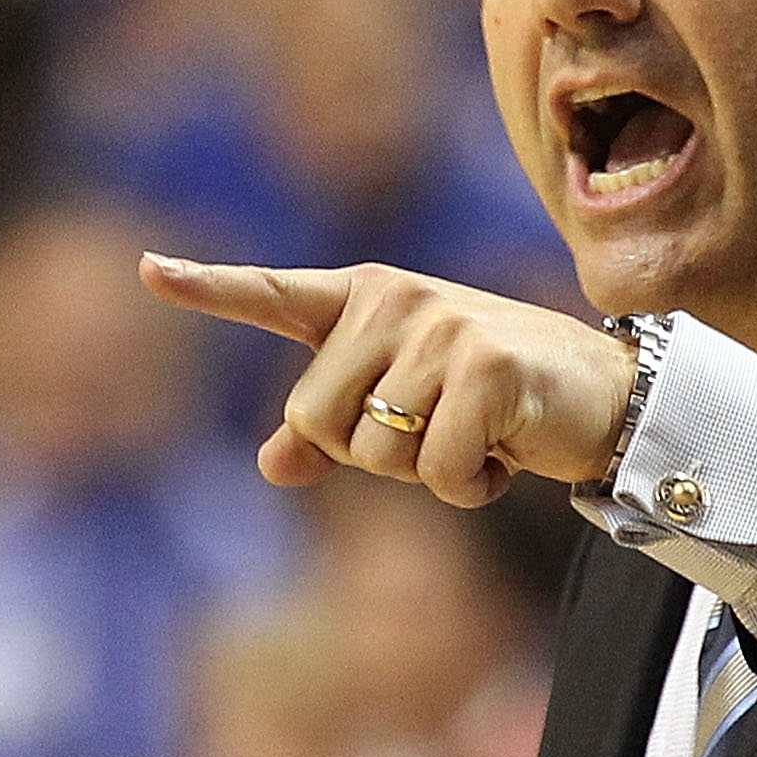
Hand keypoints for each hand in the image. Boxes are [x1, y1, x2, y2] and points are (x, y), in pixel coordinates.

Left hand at [140, 255, 634, 503]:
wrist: (608, 397)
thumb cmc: (501, 403)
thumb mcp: (412, 413)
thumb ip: (335, 437)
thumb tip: (270, 468)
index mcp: (367, 299)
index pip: (276, 294)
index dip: (210, 288)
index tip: (149, 270)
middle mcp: (394, 300)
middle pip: (314, 421)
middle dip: (369, 455)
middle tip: (436, 432)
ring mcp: (440, 327)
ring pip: (373, 451)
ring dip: (426, 473)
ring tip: (477, 436)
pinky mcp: (484, 367)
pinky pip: (435, 468)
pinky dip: (468, 486)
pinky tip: (503, 455)